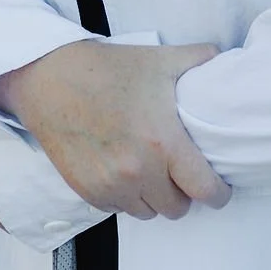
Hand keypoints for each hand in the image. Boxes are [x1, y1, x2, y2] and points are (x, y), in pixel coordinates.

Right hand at [0, 42, 231, 221]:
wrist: (49, 79)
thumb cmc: (107, 69)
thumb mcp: (158, 60)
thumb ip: (196, 60)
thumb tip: (221, 57)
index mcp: (163, 141)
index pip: (204, 189)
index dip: (218, 194)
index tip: (219, 190)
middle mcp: (139, 171)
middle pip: (177, 208)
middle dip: (183, 193)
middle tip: (179, 173)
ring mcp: (111, 185)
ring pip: (148, 212)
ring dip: (153, 197)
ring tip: (150, 170)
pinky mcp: (87, 191)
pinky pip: (119, 209)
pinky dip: (125, 196)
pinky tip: (122, 170)